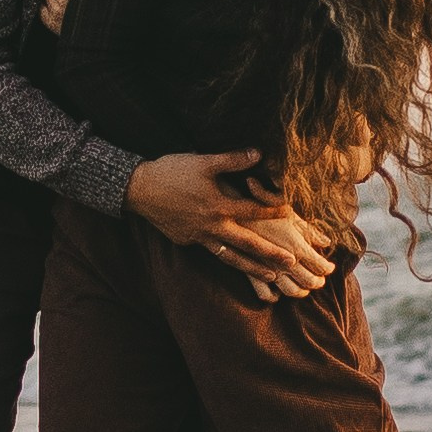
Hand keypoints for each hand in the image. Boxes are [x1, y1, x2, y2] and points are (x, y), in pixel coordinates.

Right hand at [126, 152, 336, 299]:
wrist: (139, 189)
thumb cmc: (172, 172)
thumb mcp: (204, 162)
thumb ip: (233, 160)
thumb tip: (258, 153)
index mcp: (218, 206)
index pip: (253, 211)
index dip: (274, 210)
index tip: (292, 214)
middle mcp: (212, 226)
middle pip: (247, 244)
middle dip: (270, 255)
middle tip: (291, 263)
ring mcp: (198, 237)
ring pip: (230, 257)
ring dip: (251, 268)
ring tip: (270, 277)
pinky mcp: (187, 241)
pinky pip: (211, 252)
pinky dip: (226, 259)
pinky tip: (235, 261)